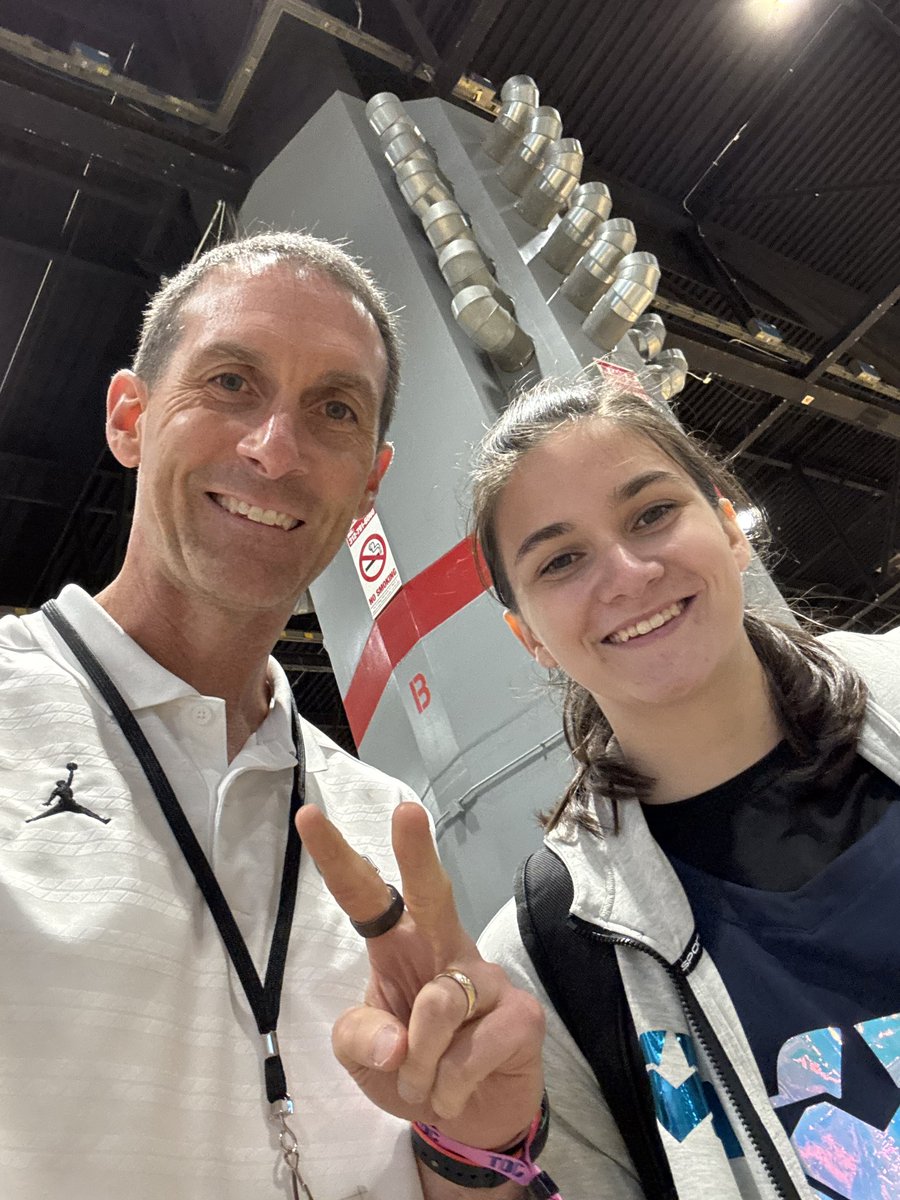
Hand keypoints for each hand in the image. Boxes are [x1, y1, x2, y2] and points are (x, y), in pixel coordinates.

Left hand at [295, 801, 545, 1151]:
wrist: (472, 1119)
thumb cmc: (412, 1070)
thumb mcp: (361, 1060)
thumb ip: (359, 1040)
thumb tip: (396, 1042)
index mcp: (399, 944)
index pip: (364, 895)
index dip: (335, 857)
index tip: (308, 816)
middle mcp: (444, 947)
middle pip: (431, 892)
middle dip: (417, 852)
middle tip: (406, 812)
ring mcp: (487, 977)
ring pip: (438, 1007)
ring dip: (419, 1067)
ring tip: (425, 1087)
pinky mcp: (522, 1013)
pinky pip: (469, 1051)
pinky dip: (448, 1087)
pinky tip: (456, 1091)